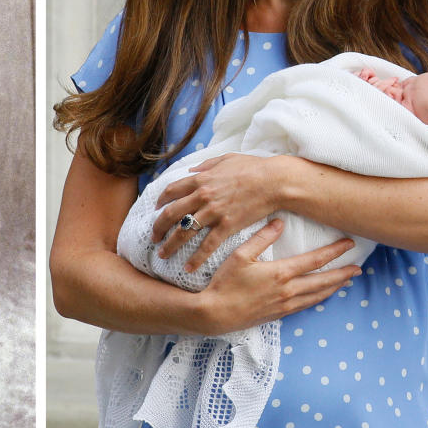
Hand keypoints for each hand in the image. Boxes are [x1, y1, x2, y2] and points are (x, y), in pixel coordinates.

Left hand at [153, 152, 279, 269]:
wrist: (274, 181)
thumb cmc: (252, 167)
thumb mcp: (225, 159)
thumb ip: (206, 165)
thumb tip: (191, 170)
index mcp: (200, 179)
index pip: (171, 191)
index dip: (160, 201)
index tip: (155, 210)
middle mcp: (202, 196)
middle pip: (171, 214)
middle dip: (158, 227)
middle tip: (153, 237)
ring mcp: (214, 212)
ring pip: (184, 231)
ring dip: (170, 245)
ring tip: (162, 255)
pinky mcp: (227, 226)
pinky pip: (207, 245)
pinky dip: (196, 258)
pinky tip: (188, 268)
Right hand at [195, 219, 359, 335]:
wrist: (215, 314)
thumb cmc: (225, 283)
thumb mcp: (240, 255)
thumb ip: (262, 238)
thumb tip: (280, 222)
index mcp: (281, 273)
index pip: (315, 260)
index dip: (334, 251)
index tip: (349, 243)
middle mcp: (288, 290)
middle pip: (323, 281)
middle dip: (343, 273)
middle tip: (358, 267)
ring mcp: (285, 305)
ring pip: (318, 295)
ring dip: (334, 287)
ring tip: (346, 281)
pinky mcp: (279, 314)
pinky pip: (307, 306)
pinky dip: (319, 299)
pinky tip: (323, 296)